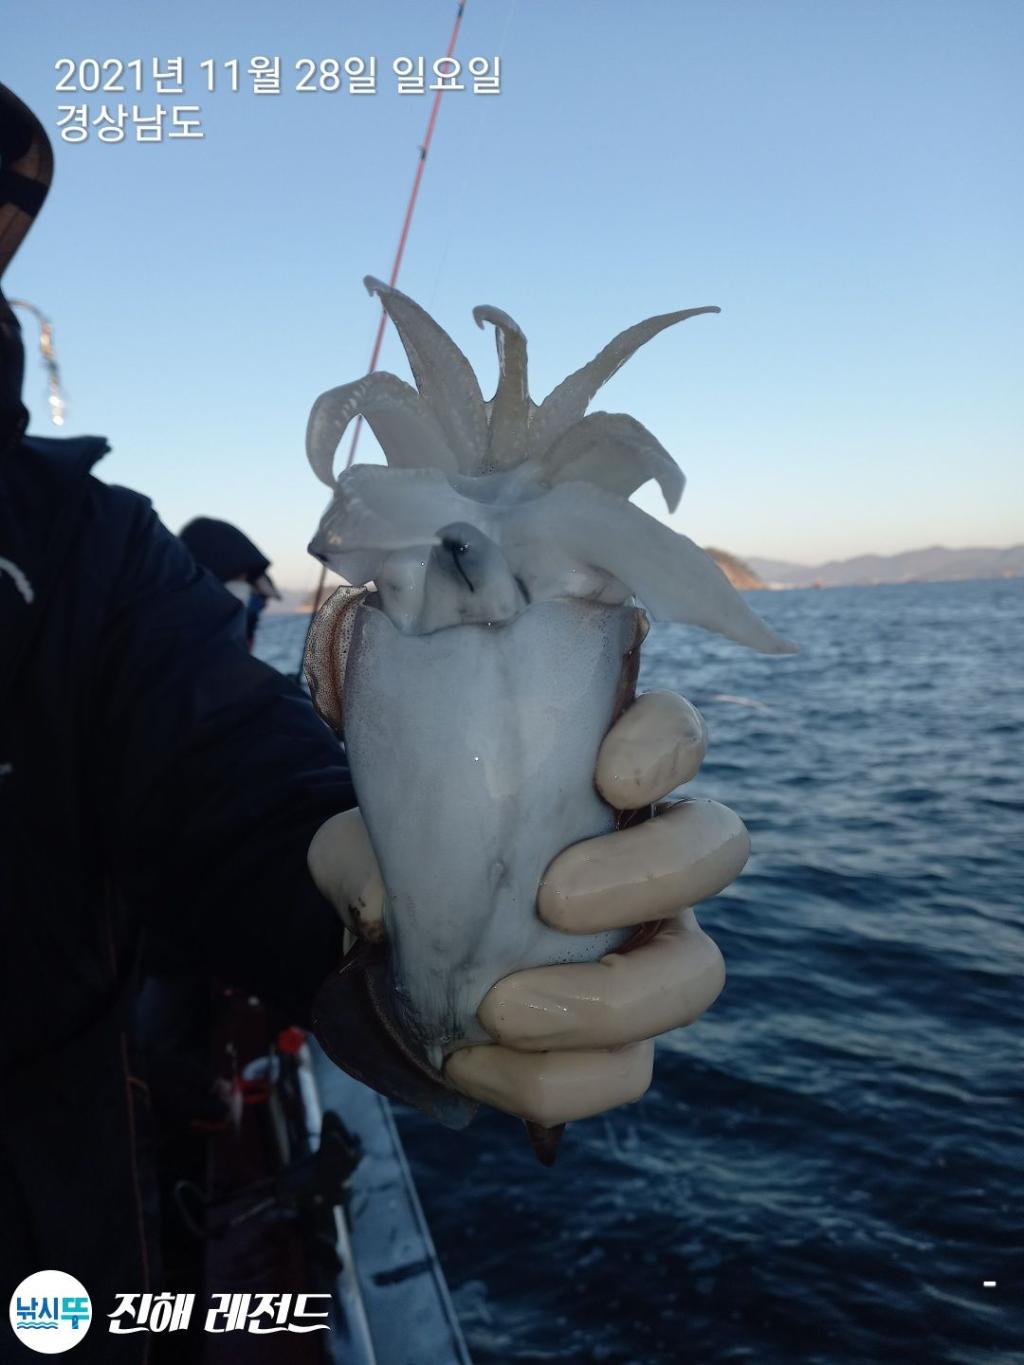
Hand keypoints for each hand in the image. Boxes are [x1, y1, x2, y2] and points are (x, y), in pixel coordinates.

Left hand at [307, 691, 748, 1128]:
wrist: (378, 956)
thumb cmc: (392, 865)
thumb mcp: (356, 844)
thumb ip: (363, 855)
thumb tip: (388, 904)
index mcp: (599, 781)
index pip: (675, 733)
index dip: (666, 747)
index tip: (609, 776)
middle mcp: (645, 859)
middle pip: (719, 847)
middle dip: (651, 873)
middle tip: (553, 898)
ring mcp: (646, 951)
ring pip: (697, 972)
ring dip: (609, 1000)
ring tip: (499, 1009)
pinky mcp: (620, 1041)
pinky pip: (628, 1072)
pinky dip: (553, 1079)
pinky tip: (470, 1060)